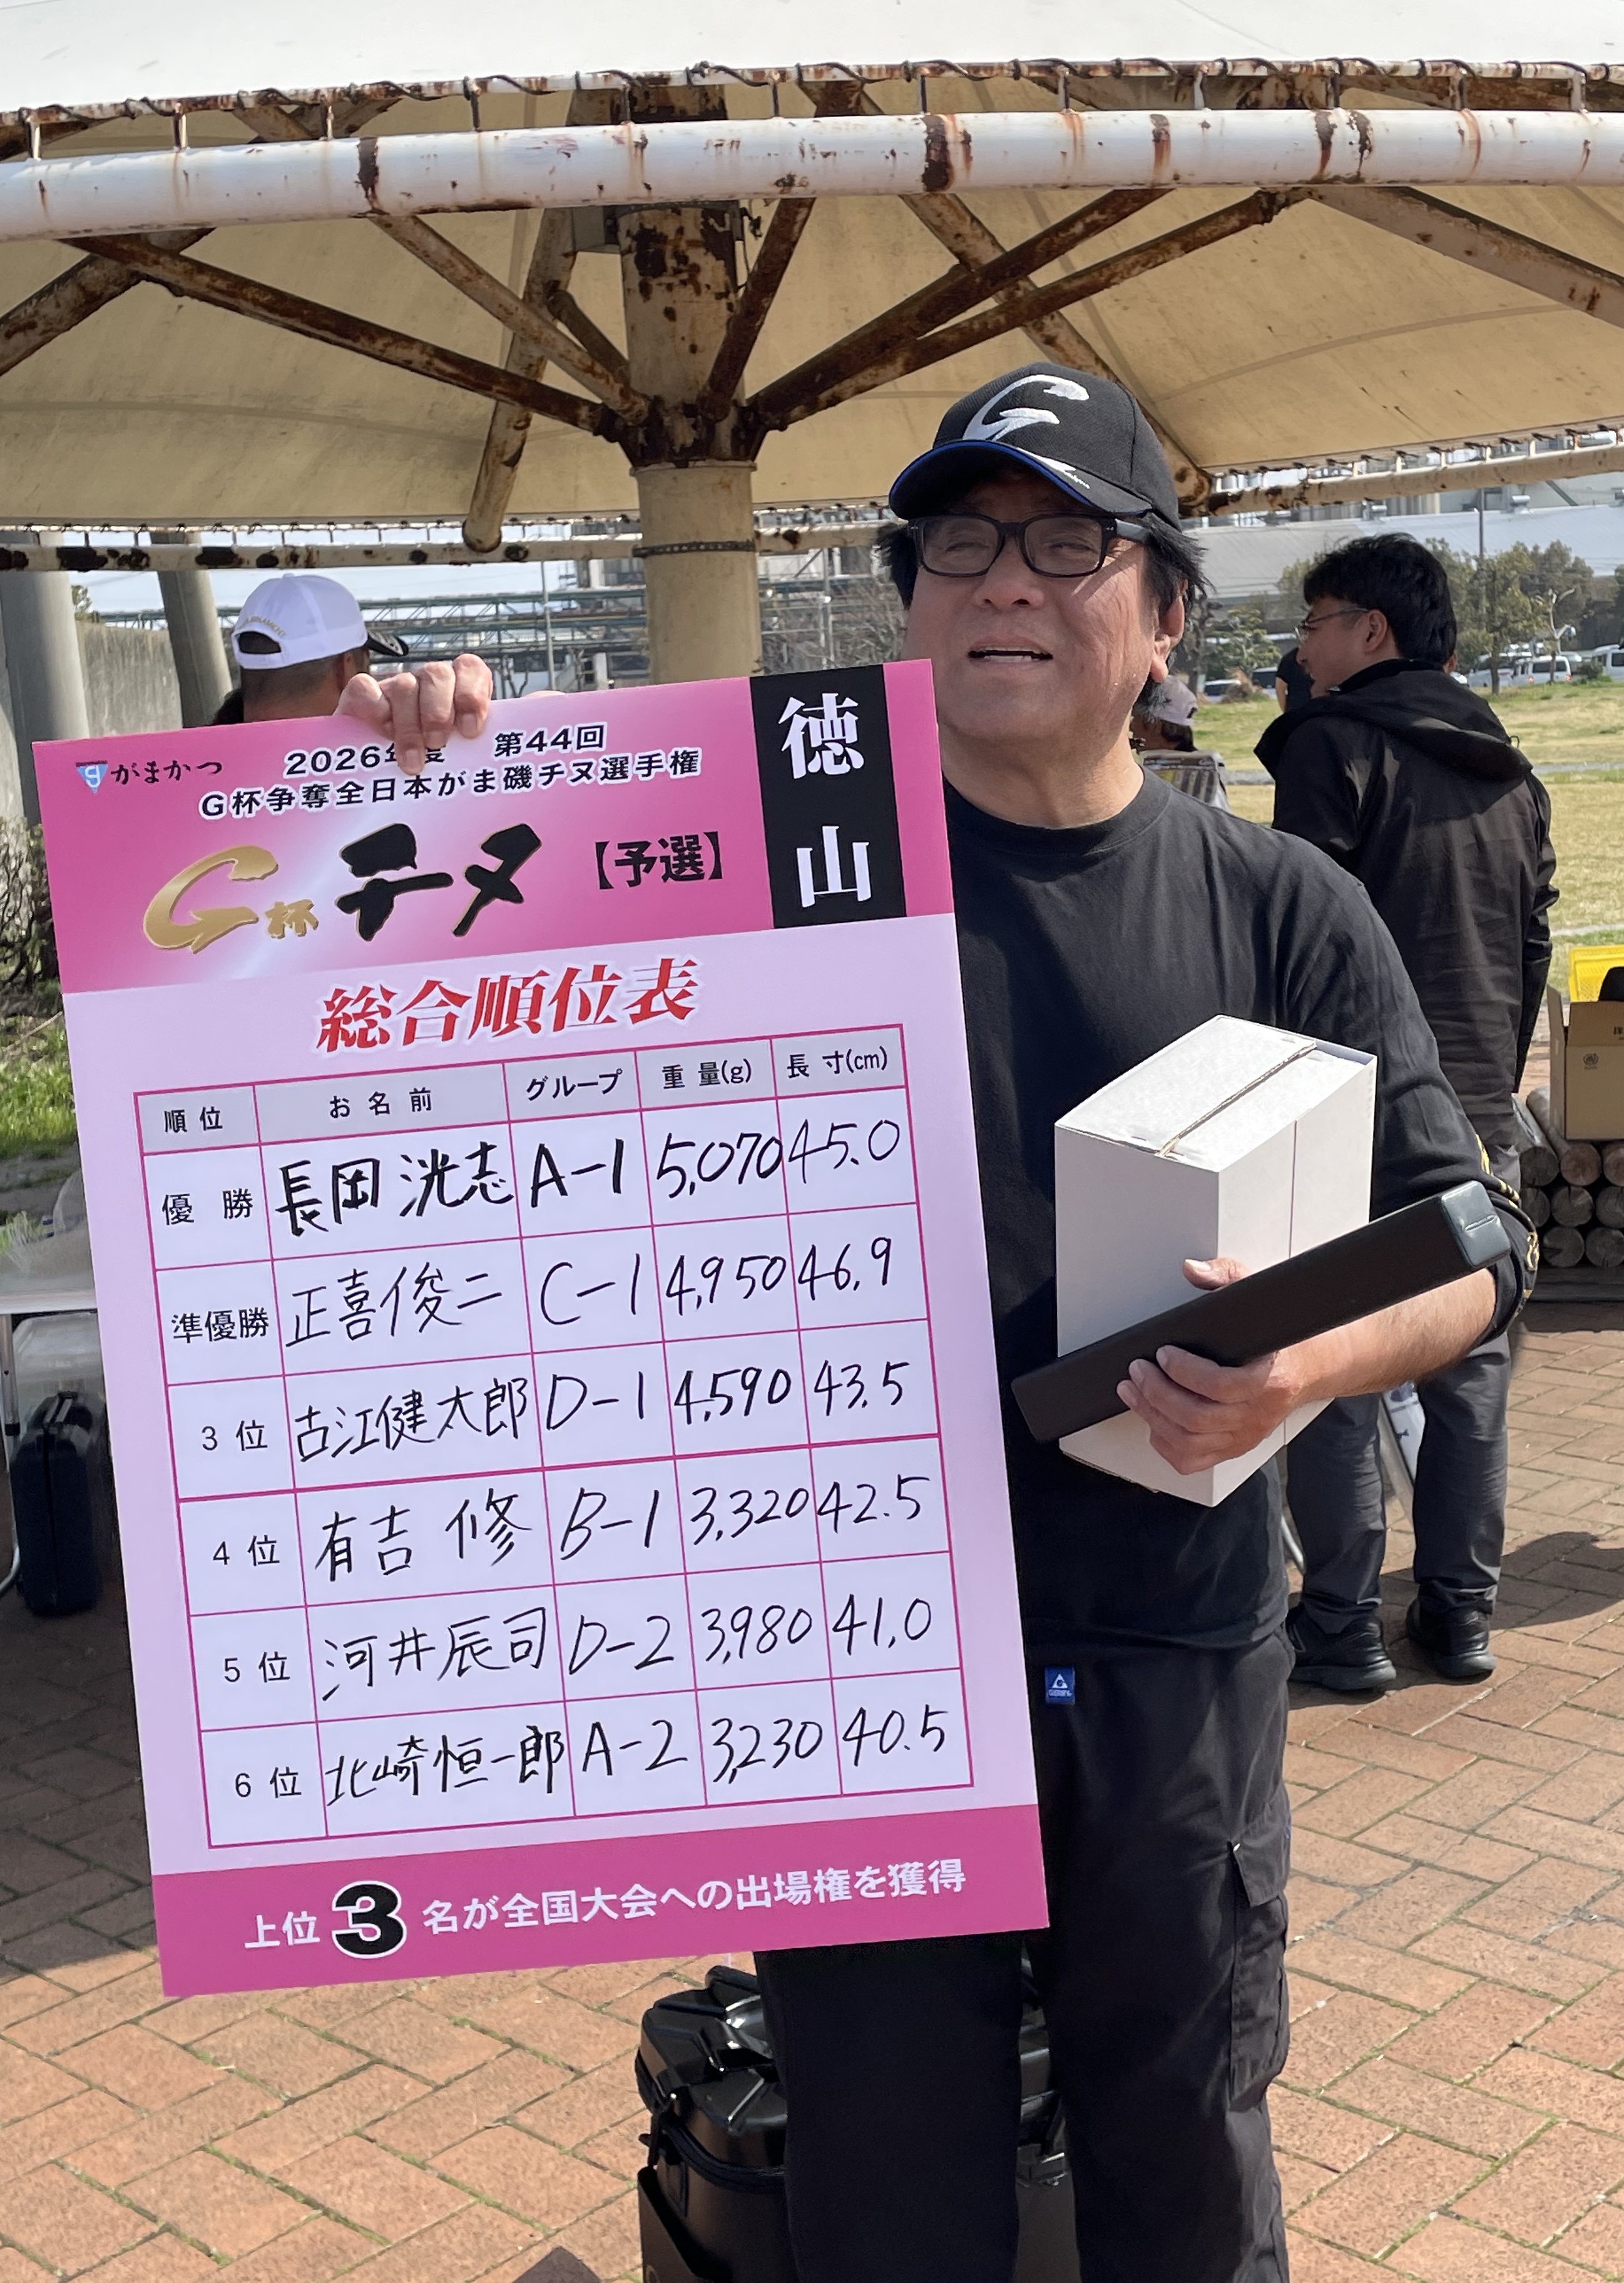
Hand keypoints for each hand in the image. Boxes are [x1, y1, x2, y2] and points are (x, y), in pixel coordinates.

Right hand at [335, 654, 492, 775]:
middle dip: (439, 713)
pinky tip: (382, 734)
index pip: (469, 669)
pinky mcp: (361, 697)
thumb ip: (473, 757)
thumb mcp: (458, 764)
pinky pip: (364, 688)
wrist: (376, 789)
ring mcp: (394, 688)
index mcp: (456, 693)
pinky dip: (374, 710)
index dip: (473, 694)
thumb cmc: (429, 775)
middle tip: (436, 745)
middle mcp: (426, 685)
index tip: (471, 730)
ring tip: (413, 761)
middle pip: (437, 674)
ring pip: (405, 685)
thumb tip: (496, 784)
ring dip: (409, 726)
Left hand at [1117, 1256, 1305, 1474]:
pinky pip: (1192, 1461)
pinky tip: (1153, 1420)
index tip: (1164, 1352)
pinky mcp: (1233, 1447)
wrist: (1310, 1367)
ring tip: (1133, 1391)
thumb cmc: (1281, 1337)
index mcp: (1270, 1379)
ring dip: (1152, 1417)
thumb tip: (1193, 1270)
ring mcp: (1244, 1435)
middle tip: (1138, 1369)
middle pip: (1198, 1418)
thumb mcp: (1259, 1294)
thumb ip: (1226, 1276)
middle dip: (1157, 1392)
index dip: (1185, 1372)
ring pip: (1190, 1442)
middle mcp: (1257, 1414)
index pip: (1222, 1386)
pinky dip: (1165, 1444)